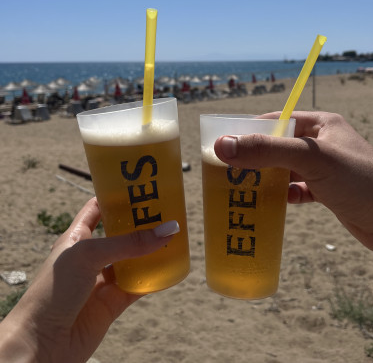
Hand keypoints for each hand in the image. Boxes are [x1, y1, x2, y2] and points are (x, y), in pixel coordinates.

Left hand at [0, 198, 178, 362]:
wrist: (42, 343)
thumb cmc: (53, 291)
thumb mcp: (89, 255)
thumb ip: (128, 243)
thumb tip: (167, 229)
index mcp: (77, 238)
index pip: (97, 209)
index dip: (116, 197)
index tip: (139, 186)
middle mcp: (90, 257)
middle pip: (120, 234)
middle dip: (141, 223)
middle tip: (165, 210)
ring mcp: (101, 280)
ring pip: (132, 260)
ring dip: (150, 251)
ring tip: (173, 236)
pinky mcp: (111, 304)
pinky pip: (138, 286)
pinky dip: (153, 279)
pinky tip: (169, 269)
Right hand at [214, 111, 372, 261]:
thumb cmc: (361, 181)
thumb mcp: (311, 159)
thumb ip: (267, 150)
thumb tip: (224, 146)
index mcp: (321, 124)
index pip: (277, 119)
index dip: (250, 129)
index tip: (224, 143)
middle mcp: (322, 143)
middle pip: (278, 145)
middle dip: (254, 157)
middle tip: (227, 170)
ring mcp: (325, 168)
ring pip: (285, 169)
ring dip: (266, 178)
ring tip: (241, 188)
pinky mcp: (328, 192)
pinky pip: (297, 189)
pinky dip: (283, 196)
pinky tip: (270, 204)